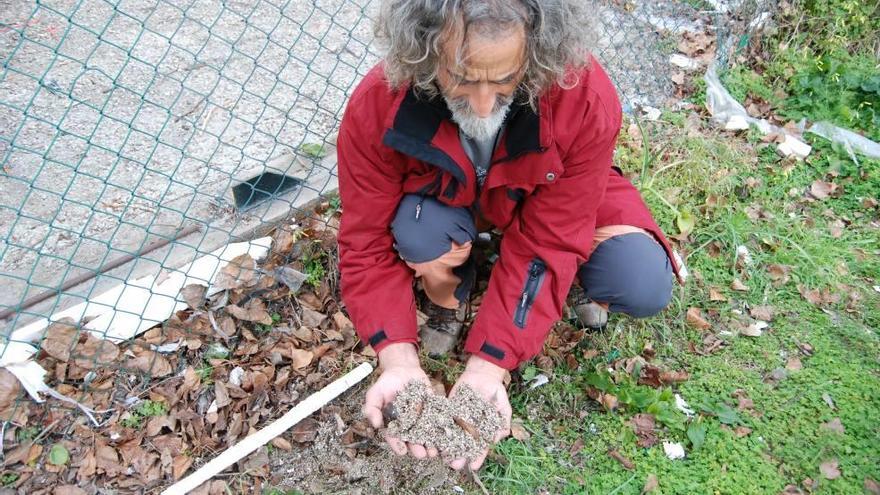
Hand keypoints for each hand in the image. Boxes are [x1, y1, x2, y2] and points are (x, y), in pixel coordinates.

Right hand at [362, 343, 438, 458]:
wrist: (402, 369)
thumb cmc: (385, 384)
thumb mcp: (374, 394)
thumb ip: (372, 409)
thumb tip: (375, 425)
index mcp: (393, 424)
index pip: (395, 438)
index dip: (398, 445)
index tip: (402, 451)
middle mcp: (408, 425)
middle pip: (412, 440)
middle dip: (417, 448)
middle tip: (421, 455)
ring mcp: (421, 418)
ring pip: (426, 434)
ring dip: (430, 444)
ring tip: (434, 451)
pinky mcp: (432, 410)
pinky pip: (438, 420)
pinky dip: (442, 428)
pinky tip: (445, 434)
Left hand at [446, 355, 511, 470]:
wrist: (483, 375)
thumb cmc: (496, 392)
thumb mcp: (503, 406)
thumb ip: (503, 422)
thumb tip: (498, 438)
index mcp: (482, 430)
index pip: (480, 447)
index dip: (477, 457)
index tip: (473, 466)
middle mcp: (469, 427)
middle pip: (464, 445)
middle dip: (460, 455)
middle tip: (455, 465)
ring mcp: (459, 419)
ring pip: (452, 435)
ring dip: (448, 446)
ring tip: (444, 456)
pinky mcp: (450, 409)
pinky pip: (444, 419)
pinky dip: (439, 428)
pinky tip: (435, 437)